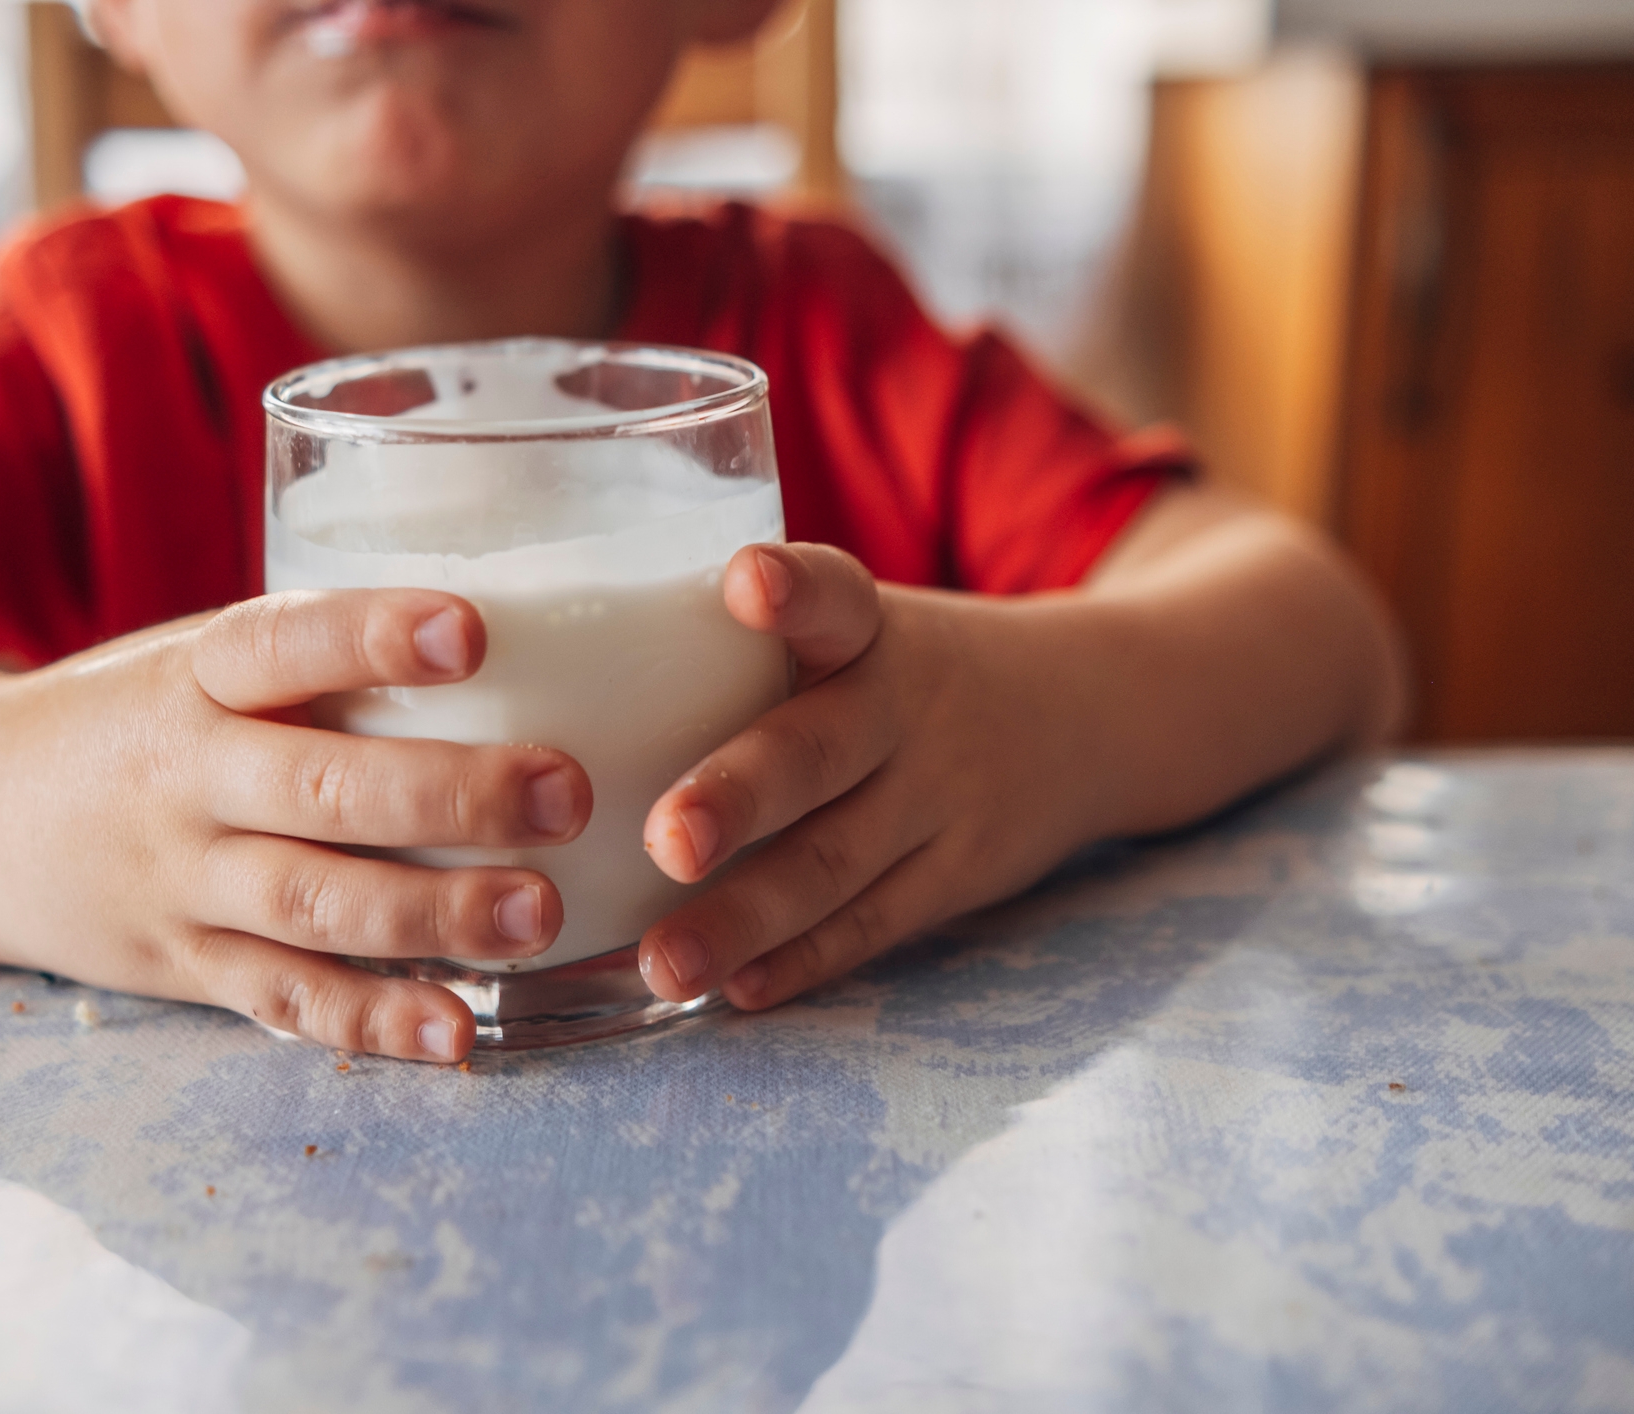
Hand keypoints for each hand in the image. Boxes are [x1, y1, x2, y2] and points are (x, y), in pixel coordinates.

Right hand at [0, 591, 591, 1061]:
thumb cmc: (134, 717)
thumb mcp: (194, 658)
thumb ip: (315, 658)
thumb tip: (518, 631)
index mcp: (192, 675)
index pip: (280, 641)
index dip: (372, 636)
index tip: (472, 629)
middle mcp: (182, 775)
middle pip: (318, 788)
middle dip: (449, 792)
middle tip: (563, 791)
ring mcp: (180, 880)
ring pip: (313, 903)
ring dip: (433, 914)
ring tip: (539, 912)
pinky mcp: (186, 966)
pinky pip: (285, 999)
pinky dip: (373, 1021)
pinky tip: (458, 1031)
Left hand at [636, 544, 1111, 1011]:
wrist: (1091, 712)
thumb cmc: (905, 668)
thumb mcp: (859, 625)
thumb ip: (741, 646)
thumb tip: (542, 679)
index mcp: (871, 629)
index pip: (837, 595)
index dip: (794, 589)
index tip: (746, 580)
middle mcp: (906, 709)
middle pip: (821, 750)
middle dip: (740, 795)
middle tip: (666, 837)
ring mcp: (940, 799)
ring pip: (838, 861)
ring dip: (747, 916)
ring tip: (665, 962)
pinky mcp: (959, 876)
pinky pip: (876, 925)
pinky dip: (806, 960)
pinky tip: (736, 990)